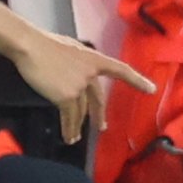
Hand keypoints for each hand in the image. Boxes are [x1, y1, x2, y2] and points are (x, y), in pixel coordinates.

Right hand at [12, 32, 155, 144]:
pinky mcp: (66, 97)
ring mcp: (79, 87)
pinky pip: (69, 116)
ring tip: (74, 138)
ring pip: (81, 112)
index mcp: (94, 59)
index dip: (137, 80)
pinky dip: (68, 128)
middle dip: (99, 116)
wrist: (30, 47)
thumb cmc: (44, 44)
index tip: (151, 90)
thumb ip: (79, 63)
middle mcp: (91, 74)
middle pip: (97, 100)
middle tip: (102, 127)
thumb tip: (77, 74)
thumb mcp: (70, 48)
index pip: (120, 70)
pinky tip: (68, 136)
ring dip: (77, 127)